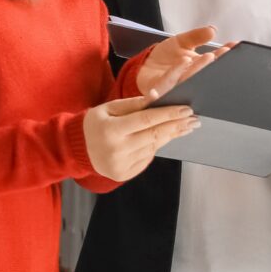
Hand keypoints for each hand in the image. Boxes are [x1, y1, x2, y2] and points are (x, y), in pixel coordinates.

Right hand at [84, 99, 198, 183]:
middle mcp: (117, 150)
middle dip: (176, 126)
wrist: (76, 149)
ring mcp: (120, 165)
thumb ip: (134, 103)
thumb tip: (157, 97)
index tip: (186, 109)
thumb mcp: (109, 108)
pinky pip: (146, 159)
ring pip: (153, 148)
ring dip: (168, 136)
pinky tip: (158, 139)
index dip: (168, 114)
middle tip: (194, 120)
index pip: (146, 120)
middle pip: (154, 136)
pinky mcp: (123, 174)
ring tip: (181, 127)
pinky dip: (154, 148)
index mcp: (111, 130)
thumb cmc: (94, 124)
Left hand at [132, 25, 229, 100]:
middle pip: (205, 73)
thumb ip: (196, 36)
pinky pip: (170, 83)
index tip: (232, 46)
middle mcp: (191, 79)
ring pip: (191, 78)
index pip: (214, 61)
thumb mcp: (182, 41)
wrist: (144, 67)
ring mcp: (178, 85)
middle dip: (214, 63)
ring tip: (206, 57)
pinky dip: (177, 72)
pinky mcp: (162, 90)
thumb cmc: (165, 57)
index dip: (224, 54)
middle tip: (221, 53)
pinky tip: (184, 62)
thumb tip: (212, 30)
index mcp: (198, 68)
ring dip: (199, 68)